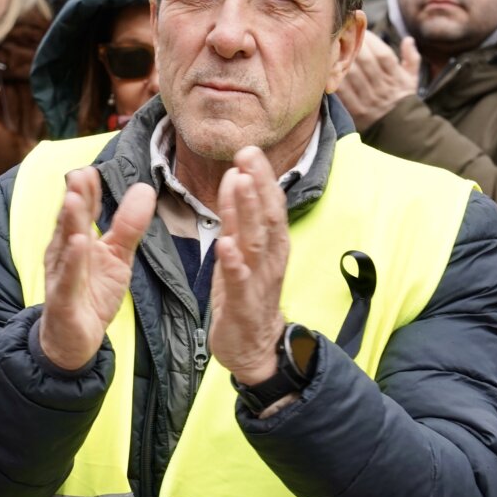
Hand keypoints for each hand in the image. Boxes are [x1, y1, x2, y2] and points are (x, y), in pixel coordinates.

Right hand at [39, 168, 155, 370]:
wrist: (74, 340)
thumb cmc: (92, 294)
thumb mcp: (117, 257)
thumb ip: (128, 225)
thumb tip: (144, 188)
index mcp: (75, 241)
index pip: (82, 212)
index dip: (88, 192)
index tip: (93, 169)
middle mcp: (63, 255)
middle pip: (70, 223)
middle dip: (76, 200)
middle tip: (80, 174)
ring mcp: (61, 277)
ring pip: (65, 246)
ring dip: (70, 222)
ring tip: (76, 199)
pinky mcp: (63, 300)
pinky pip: (67, 279)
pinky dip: (72, 262)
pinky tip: (78, 244)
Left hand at [208, 147, 288, 384]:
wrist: (254, 348)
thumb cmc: (246, 294)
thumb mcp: (240, 249)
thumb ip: (238, 216)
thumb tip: (236, 175)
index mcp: (270, 245)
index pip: (269, 204)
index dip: (261, 177)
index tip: (250, 148)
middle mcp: (270, 258)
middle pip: (267, 216)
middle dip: (259, 184)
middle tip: (249, 153)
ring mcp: (259, 281)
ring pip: (256, 242)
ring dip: (248, 211)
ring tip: (240, 184)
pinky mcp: (243, 304)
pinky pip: (240, 280)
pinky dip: (234, 261)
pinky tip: (226, 243)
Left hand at [337, 31, 420, 130]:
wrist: (401, 131)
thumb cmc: (403, 100)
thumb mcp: (413, 80)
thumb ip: (411, 58)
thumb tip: (408, 39)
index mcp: (396, 77)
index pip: (383, 54)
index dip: (371, 40)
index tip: (361, 30)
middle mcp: (383, 87)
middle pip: (366, 61)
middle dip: (354, 45)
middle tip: (344, 34)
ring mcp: (370, 100)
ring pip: (353, 74)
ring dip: (342, 60)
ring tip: (333, 47)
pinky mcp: (357, 111)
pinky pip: (344, 92)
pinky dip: (335, 80)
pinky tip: (327, 69)